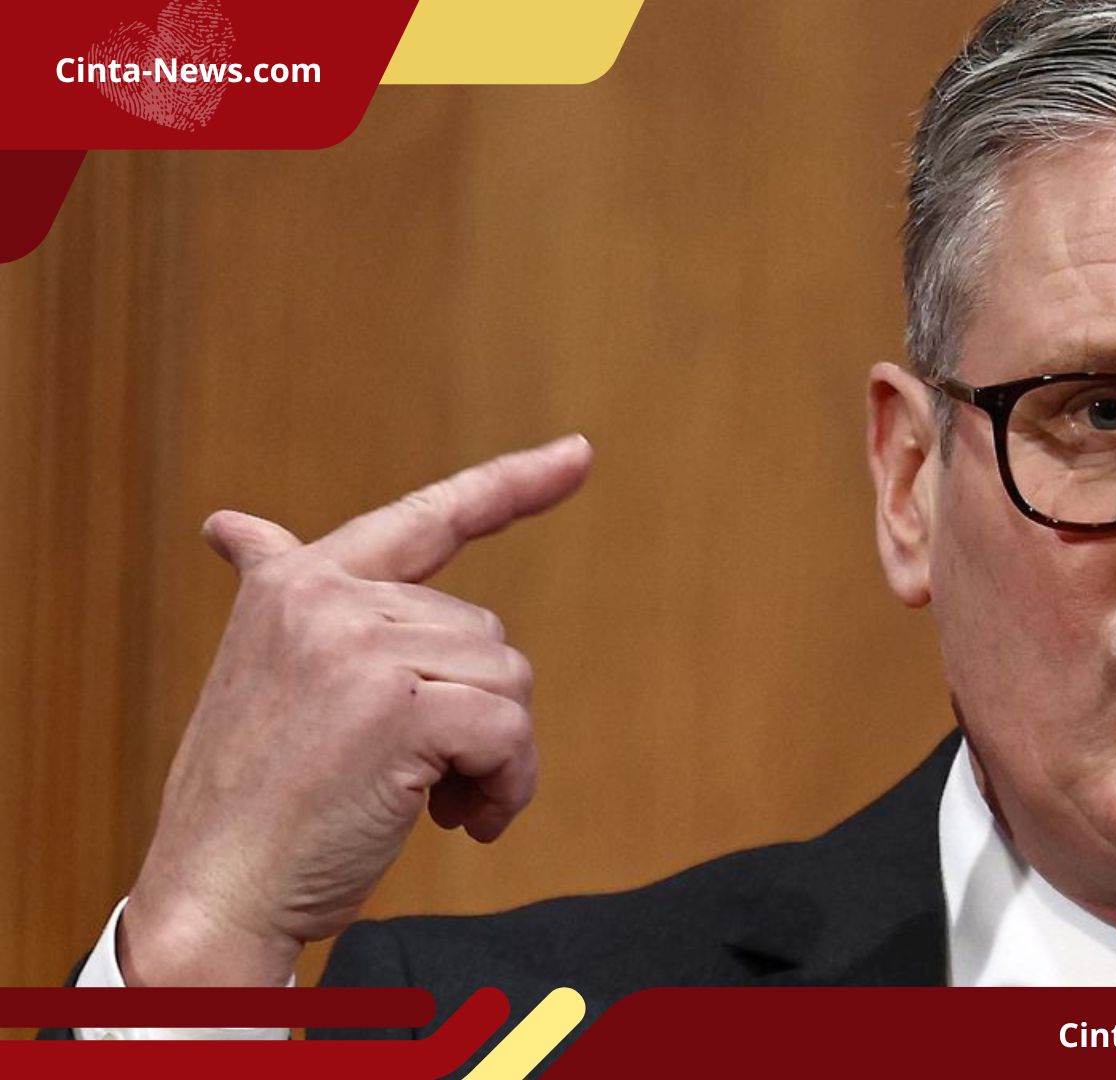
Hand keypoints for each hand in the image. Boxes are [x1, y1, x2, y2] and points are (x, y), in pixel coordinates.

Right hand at [118, 435, 592, 986]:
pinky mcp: (399, 706)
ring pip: (508, 683)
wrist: (214, 892)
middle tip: (430, 780)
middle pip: (488, 634)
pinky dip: (508, 787)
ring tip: (438, 802)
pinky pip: (510, 733)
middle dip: (480, 715)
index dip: (512, 484)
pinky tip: (464, 824)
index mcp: (298, 582)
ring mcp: (360, 646)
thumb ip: (285, 598)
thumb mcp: (263, 675)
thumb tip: (236, 526)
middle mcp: (326, 596)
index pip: (427, 516)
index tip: (578, 454)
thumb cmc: (252, 801)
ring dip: (497, 759)